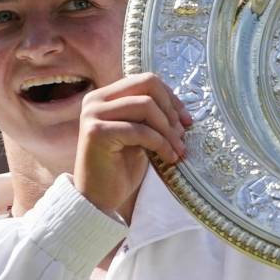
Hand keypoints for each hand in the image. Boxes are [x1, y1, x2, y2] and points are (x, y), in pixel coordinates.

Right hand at [74, 72, 191, 214]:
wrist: (99, 199)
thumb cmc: (120, 167)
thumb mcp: (140, 135)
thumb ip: (151, 116)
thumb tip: (181, 110)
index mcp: (105, 96)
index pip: (145, 81)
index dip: (170, 97)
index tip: (186, 120)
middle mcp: (95, 100)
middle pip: (147, 85)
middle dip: (170, 109)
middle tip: (182, 134)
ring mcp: (93, 114)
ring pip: (146, 106)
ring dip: (168, 129)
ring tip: (178, 149)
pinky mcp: (97, 132)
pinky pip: (140, 130)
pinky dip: (160, 143)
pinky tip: (169, 158)